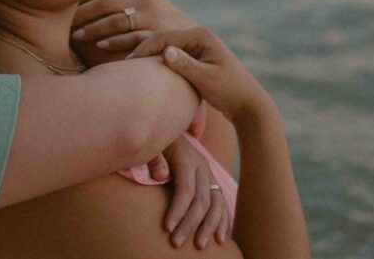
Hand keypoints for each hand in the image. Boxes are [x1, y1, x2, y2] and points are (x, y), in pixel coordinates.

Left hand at [71, 0, 196, 52]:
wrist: (188, 38)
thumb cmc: (155, 19)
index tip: (63, 8)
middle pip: (105, 3)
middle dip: (82, 15)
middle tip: (65, 25)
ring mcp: (152, 15)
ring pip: (116, 20)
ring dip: (93, 29)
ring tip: (76, 36)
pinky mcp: (158, 34)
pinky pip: (132, 37)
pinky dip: (114, 42)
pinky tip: (100, 46)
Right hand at [126, 27, 270, 123]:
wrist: (249, 105)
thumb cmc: (230, 92)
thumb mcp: (207, 80)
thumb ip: (186, 66)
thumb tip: (165, 52)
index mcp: (201, 35)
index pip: (164, 37)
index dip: (143, 49)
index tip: (127, 64)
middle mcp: (198, 36)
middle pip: (161, 39)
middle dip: (140, 49)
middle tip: (119, 63)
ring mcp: (196, 47)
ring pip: (163, 47)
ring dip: (145, 56)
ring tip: (125, 67)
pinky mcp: (194, 59)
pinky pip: (169, 57)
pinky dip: (155, 63)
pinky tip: (142, 73)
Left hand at [161, 135, 230, 249]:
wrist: (166, 127)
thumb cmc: (153, 142)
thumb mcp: (151, 146)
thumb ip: (154, 159)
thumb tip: (160, 175)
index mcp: (186, 158)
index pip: (186, 190)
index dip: (178, 210)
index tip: (166, 228)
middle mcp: (202, 166)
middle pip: (202, 200)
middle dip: (190, 224)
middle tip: (176, 243)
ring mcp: (209, 174)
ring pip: (216, 203)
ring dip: (209, 227)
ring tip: (199, 246)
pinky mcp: (211, 180)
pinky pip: (221, 203)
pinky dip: (222, 221)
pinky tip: (220, 238)